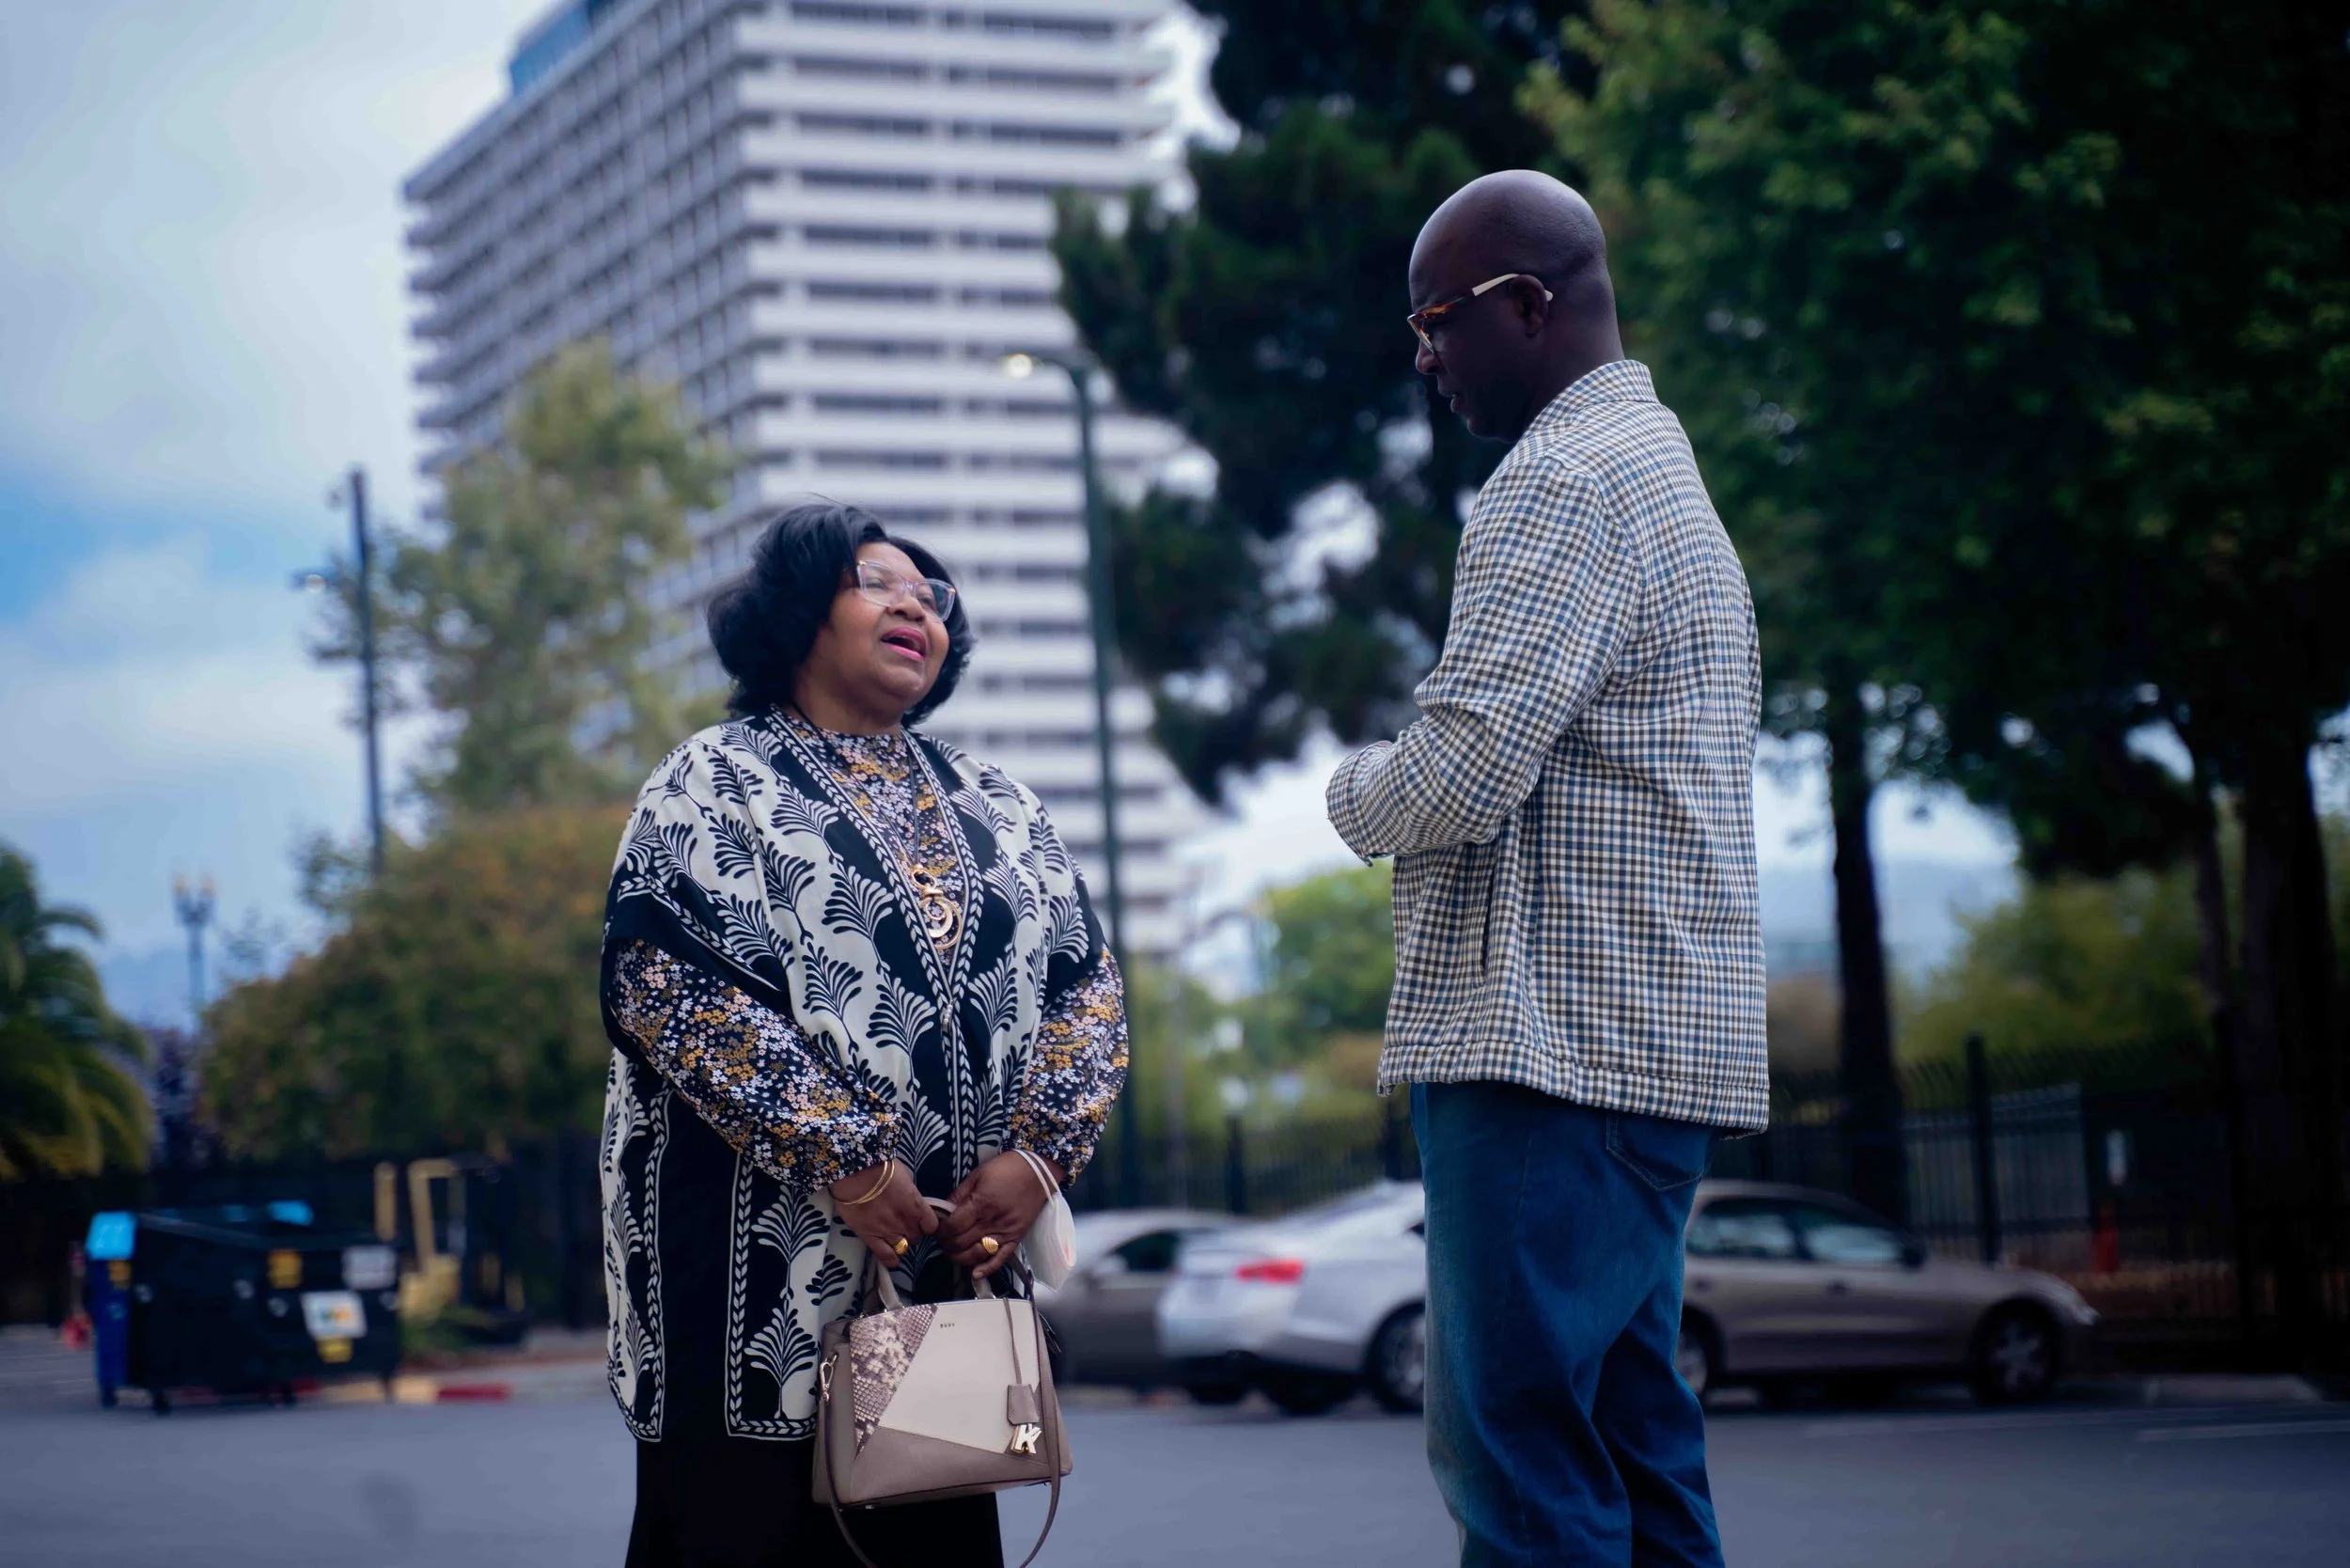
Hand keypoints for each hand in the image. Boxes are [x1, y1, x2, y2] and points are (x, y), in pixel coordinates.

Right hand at [828, 1162, 933, 1268]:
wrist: (855, 1172)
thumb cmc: (879, 1167)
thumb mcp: (903, 1177)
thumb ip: (909, 1194)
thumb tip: (909, 1198)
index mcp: (916, 1206)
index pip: (931, 1225)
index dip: (925, 1224)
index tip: (919, 1221)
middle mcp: (906, 1222)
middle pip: (916, 1237)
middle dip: (911, 1232)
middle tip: (901, 1225)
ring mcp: (889, 1232)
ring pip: (904, 1248)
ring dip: (901, 1244)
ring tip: (892, 1237)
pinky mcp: (871, 1238)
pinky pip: (886, 1257)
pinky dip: (891, 1260)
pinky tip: (892, 1259)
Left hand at [939, 1152, 1061, 1279]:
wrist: (1038, 1172)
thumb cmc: (1006, 1169)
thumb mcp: (977, 1175)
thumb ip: (958, 1195)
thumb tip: (943, 1211)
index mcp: (981, 1203)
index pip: (953, 1227)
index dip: (940, 1231)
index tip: (935, 1229)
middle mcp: (993, 1221)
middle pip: (961, 1242)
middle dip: (946, 1244)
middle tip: (941, 1240)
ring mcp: (1006, 1232)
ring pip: (977, 1254)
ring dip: (960, 1258)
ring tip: (953, 1252)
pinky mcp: (1017, 1238)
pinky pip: (1001, 1258)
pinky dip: (987, 1268)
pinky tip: (975, 1273)